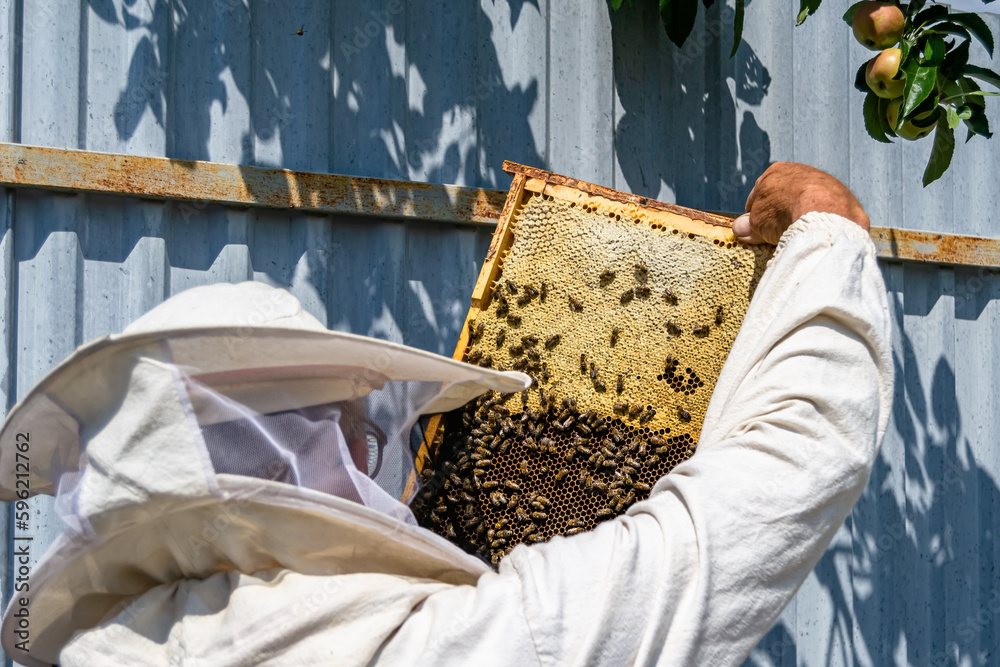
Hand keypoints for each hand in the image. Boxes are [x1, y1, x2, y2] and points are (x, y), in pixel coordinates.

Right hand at [732, 163, 869, 244]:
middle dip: (780, 215)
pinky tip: (817, 237)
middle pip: (786, 198)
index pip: (759, 194)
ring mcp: (825, 183)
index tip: (754, 230)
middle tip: (775, 236)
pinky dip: (822, 224)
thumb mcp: (756, 221)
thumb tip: (740, 229)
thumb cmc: (783, 212)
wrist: (822, 212)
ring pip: (809, 205)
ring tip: (798, 238)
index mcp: (776, 171)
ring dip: (803, 219)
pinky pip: (828, 214)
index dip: (754, 214)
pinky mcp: (844, 198)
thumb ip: (747, 224)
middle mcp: (802, 171)